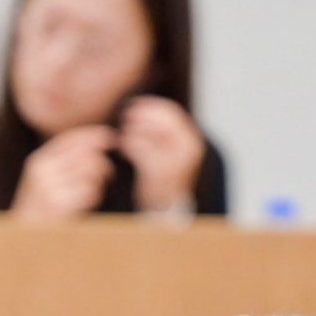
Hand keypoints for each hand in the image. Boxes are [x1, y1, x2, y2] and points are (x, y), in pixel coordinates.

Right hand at [10, 125, 114, 221]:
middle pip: (85, 154)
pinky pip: (91, 192)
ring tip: (93, 192)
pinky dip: (94, 197)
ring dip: (99, 183)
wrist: (25, 240)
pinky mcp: (60, 205)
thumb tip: (97, 142)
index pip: (70, 138)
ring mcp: (50, 188)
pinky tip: (86, 204)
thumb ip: (62, 161)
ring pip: (91, 172)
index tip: (111, 136)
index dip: (94, 134)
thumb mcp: (44, 180)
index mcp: (37, 161)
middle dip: (103, 163)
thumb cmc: (41, 210)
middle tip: (109, 174)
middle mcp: (42, 171)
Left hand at [115, 96, 203, 214]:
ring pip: (150, 135)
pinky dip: (130, 148)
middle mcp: (188, 149)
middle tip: (124, 117)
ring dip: (132, 133)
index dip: (150, 106)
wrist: (167, 210)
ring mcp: (176, 161)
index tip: (133, 105)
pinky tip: (123, 150)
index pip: (171, 112)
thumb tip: (143, 108)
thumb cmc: (164, 178)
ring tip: (122, 137)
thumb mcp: (169, 150)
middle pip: (160, 121)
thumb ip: (162, 131)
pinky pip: (142, 153)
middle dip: (140, 117)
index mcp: (192, 140)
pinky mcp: (160, 174)